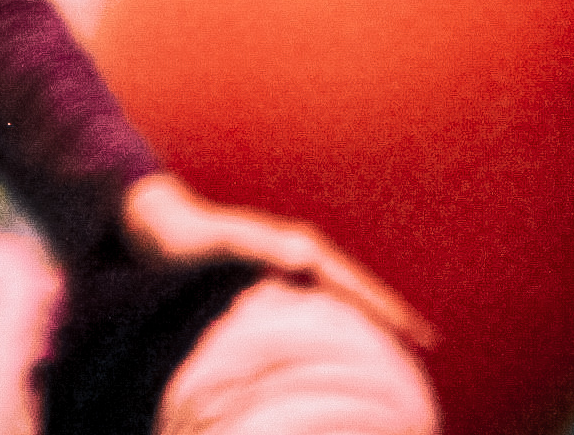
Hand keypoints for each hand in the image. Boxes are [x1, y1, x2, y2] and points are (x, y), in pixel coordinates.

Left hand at [119, 173, 437, 349]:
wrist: (148, 224)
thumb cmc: (181, 239)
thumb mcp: (221, 243)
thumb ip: (261, 248)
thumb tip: (309, 261)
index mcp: (300, 252)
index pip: (358, 288)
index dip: (390, 313)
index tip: (421, 338)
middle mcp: (301, 257)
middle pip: (357, 293)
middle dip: (390, 318)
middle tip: (425, 346)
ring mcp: (286, 268)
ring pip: (338, 300)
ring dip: (364, 321)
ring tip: (389, 349)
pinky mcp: (268, 279)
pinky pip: (313, 306)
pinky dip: (332, 323)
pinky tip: (332, 342)